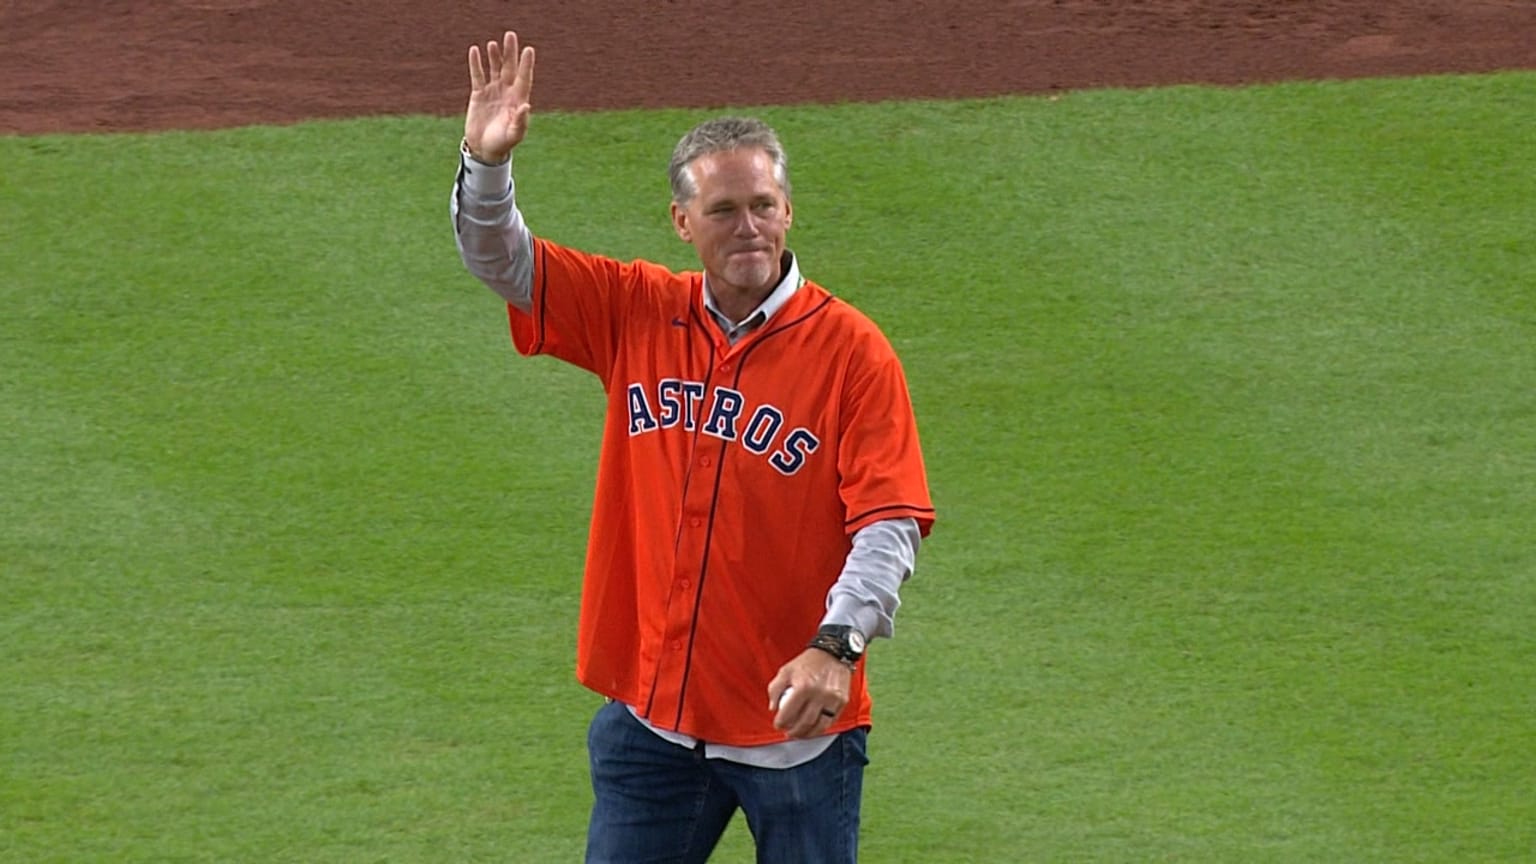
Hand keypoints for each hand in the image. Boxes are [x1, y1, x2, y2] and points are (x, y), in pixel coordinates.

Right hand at [464, 30, 535, 163]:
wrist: (484, 149)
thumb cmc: (503, 143)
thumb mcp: (513, 134)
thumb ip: (520, 121)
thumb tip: (526, 106)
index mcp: (518, 100)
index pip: (523, 78)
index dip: (526, 64)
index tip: (529, 49)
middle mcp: (507, 92)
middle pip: (510, 68)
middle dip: (510, 52)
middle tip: (510, 35)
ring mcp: (493, 91)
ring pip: (494, 68)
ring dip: (494, 55)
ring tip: (493, 43)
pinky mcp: (478, 94)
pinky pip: (478, 75)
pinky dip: (476, 63)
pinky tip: (475, 51)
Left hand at [767, 648, 852, 738]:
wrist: (834, 652)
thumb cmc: (808, 662)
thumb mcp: (786, 670)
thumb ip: (775, 689)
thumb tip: (773, 707)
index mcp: (803, 686)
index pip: (789, 713)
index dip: (781, 723)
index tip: (778, 724)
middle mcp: (819, 694)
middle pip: (805, 723)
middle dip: (794, 731)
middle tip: (788, 732)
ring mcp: (833, 699)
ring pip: (820, 726)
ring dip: (808, 734)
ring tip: (800, 734)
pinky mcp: (842, 701)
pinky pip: (831, 720)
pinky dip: (821, 728)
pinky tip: (814, 727)